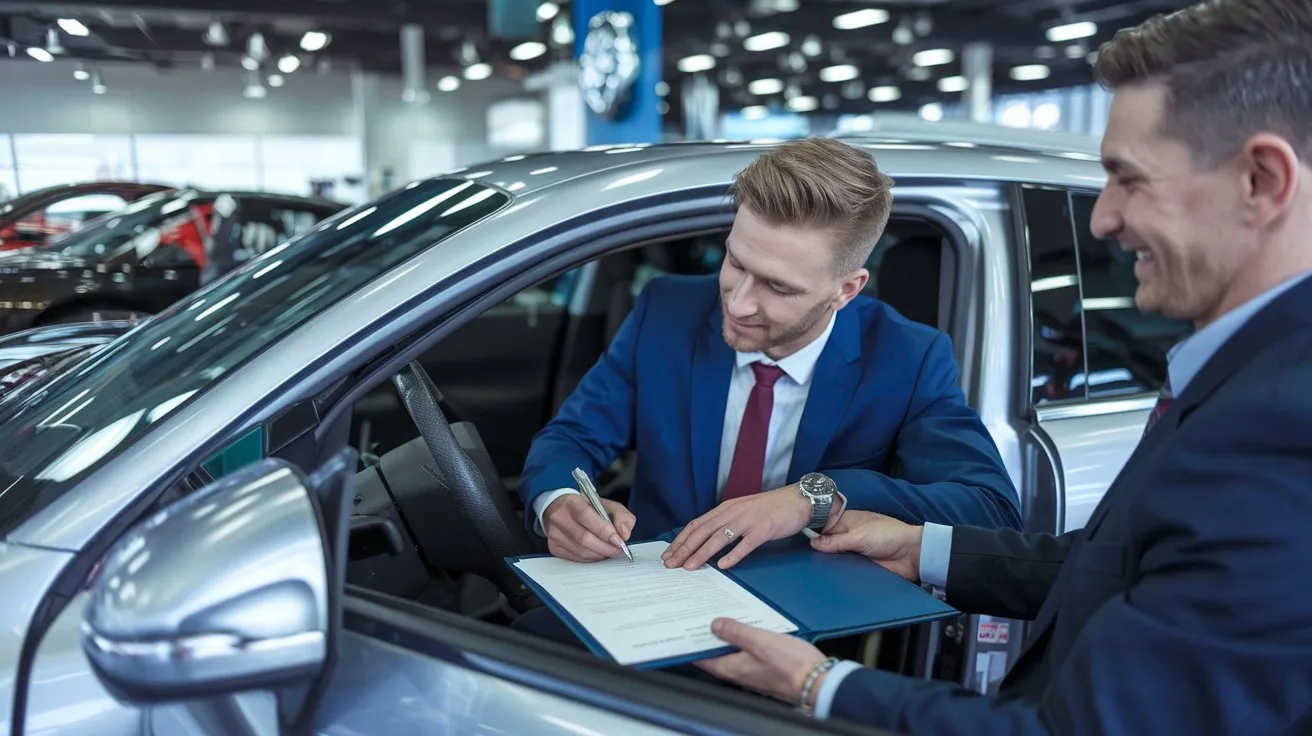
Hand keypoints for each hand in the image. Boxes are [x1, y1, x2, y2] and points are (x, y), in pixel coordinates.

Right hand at [543, 494, 635, 561]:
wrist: (560, 508)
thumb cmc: (586, 507)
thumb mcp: (607, 505)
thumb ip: (621, 516)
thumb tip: (625, 534)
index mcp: (572, 503)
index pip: (586, 517)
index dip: (604, 531)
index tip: (619, 541)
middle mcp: (560, 518)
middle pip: (584, 538)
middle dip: (606, 547)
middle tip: (618, 549)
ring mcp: (555, 534)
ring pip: (581, 551)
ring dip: (600, 554)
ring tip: (610, 551)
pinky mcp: (554, 547)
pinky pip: (576, 558)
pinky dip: (591, 558)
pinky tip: (598, 553)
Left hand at [662, 485, 812, 570]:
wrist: (798, 499)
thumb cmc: (771, 508)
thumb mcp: (743, 512)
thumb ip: (726, 523)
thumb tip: (708, 540)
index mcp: (726, 508)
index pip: (696, 525)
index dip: (681, 540)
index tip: (668, 554)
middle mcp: (733, 512)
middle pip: (702, 532)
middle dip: (684, 549)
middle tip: (670, 565)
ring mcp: (748, 520)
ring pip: (719, 538)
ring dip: (702, 553)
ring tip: (689, 567)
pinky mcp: (764, 529)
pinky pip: (746, 544)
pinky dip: (733, 555)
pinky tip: (723, 566)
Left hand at [694, 618, 826, 706]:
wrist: (817, 681)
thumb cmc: (790, 664)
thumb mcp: (759, 640)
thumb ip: (735, 632)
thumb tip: (714, 625)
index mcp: (732, 668)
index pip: (702, 658)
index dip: (692, 643)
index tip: (686, 629)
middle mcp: (739, 674)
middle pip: (715, 655)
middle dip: (708, 638)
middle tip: (702, 619)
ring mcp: (752, 673)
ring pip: (731, 654)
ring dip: (725, 639)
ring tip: (722, 620)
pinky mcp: (765, 670)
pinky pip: (746, 654)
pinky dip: (742, 642)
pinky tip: (747, 630)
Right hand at [810, 510, 922, 581]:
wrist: (912, 555)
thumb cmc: (889, 535)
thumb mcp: (859, 536)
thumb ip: (836, 541)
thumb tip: (813, 543)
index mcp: (848, 522)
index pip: (824, 526)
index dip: (813, 533)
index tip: (799, 541)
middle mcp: (849, 536)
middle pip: (828, 544)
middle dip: (819, 551)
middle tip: (803, 559)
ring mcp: (854, 552)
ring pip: (835, 558)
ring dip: (829, 564)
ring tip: (812, 572)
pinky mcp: (860, 567)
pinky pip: (845, 570)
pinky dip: (839, 574)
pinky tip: (827, 579)